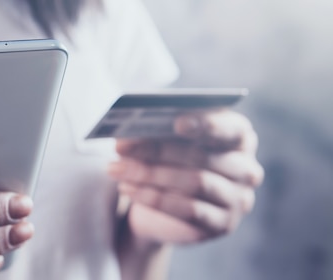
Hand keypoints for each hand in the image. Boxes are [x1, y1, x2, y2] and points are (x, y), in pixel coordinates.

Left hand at [109, 110, 263, 244]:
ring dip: (149, 175)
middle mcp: (246, 168)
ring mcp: (238, 199)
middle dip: (157, 150)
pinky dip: (153, 198)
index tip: (177, 122)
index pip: (230, 129)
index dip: (205, 124)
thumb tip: (128, 133)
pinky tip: (127, 189)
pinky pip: (188, 210)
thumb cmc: (166, 160)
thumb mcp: (163, 139)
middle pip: (202, 156)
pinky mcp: (222, 224)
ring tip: (116, 169)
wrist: (161, 208)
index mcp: (239, 136)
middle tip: (121, 146)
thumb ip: (156, 129)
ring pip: (194, 183)